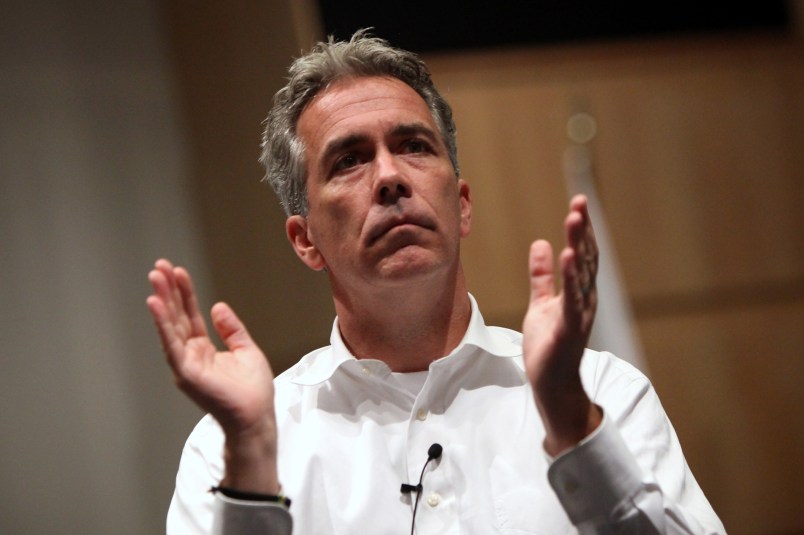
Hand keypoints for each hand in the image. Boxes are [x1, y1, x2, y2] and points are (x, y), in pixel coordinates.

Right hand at [146, 259, 278, 491]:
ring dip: (162, 301)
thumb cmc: (253, 389)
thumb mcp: (245, 349)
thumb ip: (231, 329)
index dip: (184, 293)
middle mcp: (190, 354)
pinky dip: (162, 323)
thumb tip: (217, 306)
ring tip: (155, 277)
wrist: (256, 415)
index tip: (177, 271)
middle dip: (168, 291)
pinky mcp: (185, 372)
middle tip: (159, 266)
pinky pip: (171, 343)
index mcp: (203, 349)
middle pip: (176, 316)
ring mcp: (185, 363)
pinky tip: (156, 304)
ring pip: (170, 326)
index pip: (190, 315)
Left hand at [522, 195, 601, 455]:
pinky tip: (569, 257)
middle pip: (587, 259)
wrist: (550, 385)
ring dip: (580, 245)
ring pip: (583, 274)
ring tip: (574, 220)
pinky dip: (572, 278)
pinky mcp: (570, 329)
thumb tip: (540, 243)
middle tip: (580, 203)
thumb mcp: (540, 304)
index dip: (581, 230)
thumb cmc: (549, 346)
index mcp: (579, 293)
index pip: (583, 254)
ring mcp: (580, 315)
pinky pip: (572, 300)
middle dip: (583, 230)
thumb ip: (542, 276)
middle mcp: (585, 300)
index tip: (579, 203)